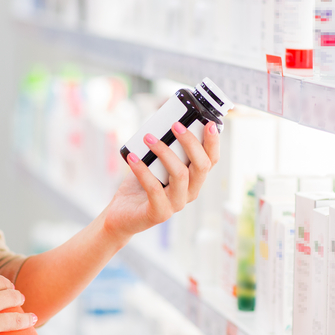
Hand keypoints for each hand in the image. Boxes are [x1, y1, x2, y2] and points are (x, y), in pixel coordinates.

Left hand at [101, 120, 220, 241]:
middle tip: (175, 125)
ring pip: (180, 175)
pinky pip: (154, 188)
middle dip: (190, 142)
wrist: (122, 214)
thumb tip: (163, 120)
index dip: (213, 143)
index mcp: (193, 180)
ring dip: (164, 152)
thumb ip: (163, 148)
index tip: (209, 123)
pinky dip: (142, 170)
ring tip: (148, 138)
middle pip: (201, 166)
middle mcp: (190, 193)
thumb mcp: (154, 164)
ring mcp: (176, 204)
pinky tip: (132, 157)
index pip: (211, 161)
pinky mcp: (159, 213)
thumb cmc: (139, 186)